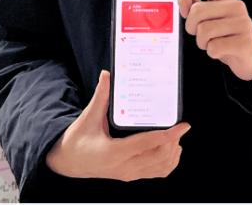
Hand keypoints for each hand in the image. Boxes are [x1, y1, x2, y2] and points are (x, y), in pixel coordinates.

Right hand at [45, 70, 189, 180]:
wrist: (68, 161)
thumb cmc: (77, 140)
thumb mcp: (87, 117)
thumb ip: (100, 96)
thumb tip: (107, 75)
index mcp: (113, 152)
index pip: (147, 143)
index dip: (169, 135)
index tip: (183, 126)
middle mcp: (123, 167)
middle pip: (159, 157)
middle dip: (174, 141)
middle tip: (179, 125)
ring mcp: (128, 174)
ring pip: (160, 168)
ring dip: (172, 152)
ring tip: (175, 135)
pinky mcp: (130, 176)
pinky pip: (156, 173)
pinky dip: (168, 162)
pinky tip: (171, 149)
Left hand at [173, 0, 251, 80]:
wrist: (249, 55)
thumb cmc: (224, 33)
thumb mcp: (210, 14)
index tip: (185, 12)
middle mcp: (236, 5)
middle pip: (196, 10)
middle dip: (191, 27)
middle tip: (200, 33)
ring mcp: (243, 23)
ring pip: (203, 31)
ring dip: (202, 42)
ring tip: (213, 42)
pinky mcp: (245, 42)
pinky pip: (214, 48)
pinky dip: (212, 53)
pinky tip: (222, 51)